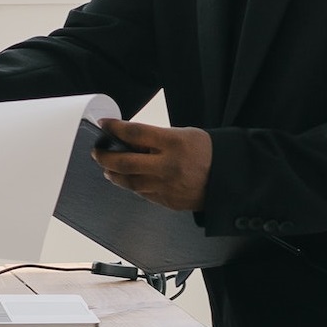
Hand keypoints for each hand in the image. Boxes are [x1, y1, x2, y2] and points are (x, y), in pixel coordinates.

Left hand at [93, 119, 211, 211]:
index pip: (135, 133)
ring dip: (114, 174)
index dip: (115, 128)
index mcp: (173, 143)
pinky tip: (127, 179)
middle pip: (125, 162)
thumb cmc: (206, 151)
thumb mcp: (183, 134)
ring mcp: (167, 186)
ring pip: (129, 182)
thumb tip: (128, 139)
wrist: (229, 178)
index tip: (104, 124)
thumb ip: (155, 138)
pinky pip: (142, 194)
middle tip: (97, 151)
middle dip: (105, 156)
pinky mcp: (168, 201)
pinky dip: (132, 185)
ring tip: (107, 168)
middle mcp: (168, 166)